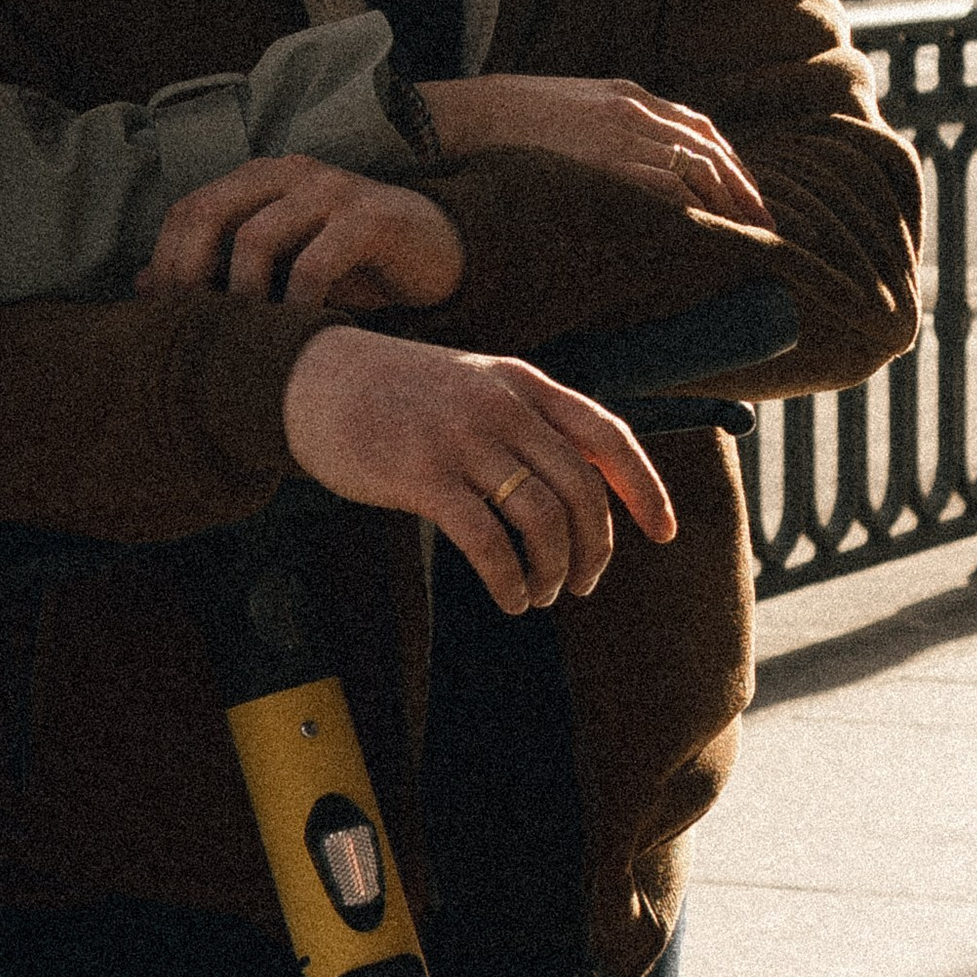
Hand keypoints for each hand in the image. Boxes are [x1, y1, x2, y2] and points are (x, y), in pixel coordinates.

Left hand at [140, 156, 464, 311]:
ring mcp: (331, 190)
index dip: (167, 261)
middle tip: (194, 326)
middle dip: (188, 274)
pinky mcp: (370, 218)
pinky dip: (297, 304)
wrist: (439, 250)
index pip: (188, 209)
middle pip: (208, 213)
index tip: (165, 315)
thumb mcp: (281, 264)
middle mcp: (288, 174)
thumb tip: (142, 285)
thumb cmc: (350, 262)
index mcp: (260, 180)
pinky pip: (315, 263)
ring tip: (249, 334)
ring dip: (242, 295)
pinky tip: (301, 331)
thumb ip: (219, 268)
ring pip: (255, 237)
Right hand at [281, 333, 674, 613]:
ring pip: (541, 518)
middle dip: (594, 548)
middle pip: (580, 489)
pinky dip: (509, 579)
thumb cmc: (396, 393)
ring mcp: (461, 439)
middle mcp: (500, 406)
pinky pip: (487, 540)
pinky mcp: (421, 475)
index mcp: (521, 382)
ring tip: (540, 595)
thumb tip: (580, 487)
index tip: (664, 532)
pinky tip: (508, 598)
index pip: (606, 435)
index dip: (645, 488)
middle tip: (582, 584)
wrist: (311, 377)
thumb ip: (524, 421)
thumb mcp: (472, 385)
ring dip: (551, 570)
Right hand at [422, 76, 766, 221]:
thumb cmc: (492, 124)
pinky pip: (672, 192)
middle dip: (743, 192)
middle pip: (710, 152)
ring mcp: (622, 136)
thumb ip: (595, 129)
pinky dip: (699, 215)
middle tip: (764, 229)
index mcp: (623, 95)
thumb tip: (613, 166)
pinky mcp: (607, 164)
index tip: (745, 197)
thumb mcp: (557, 109)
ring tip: (747, 243)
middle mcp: (633, 110)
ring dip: (729, 209)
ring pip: (699, 172)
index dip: (730, 166)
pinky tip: (710, 239)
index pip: (698, 129)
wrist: (451, 122)